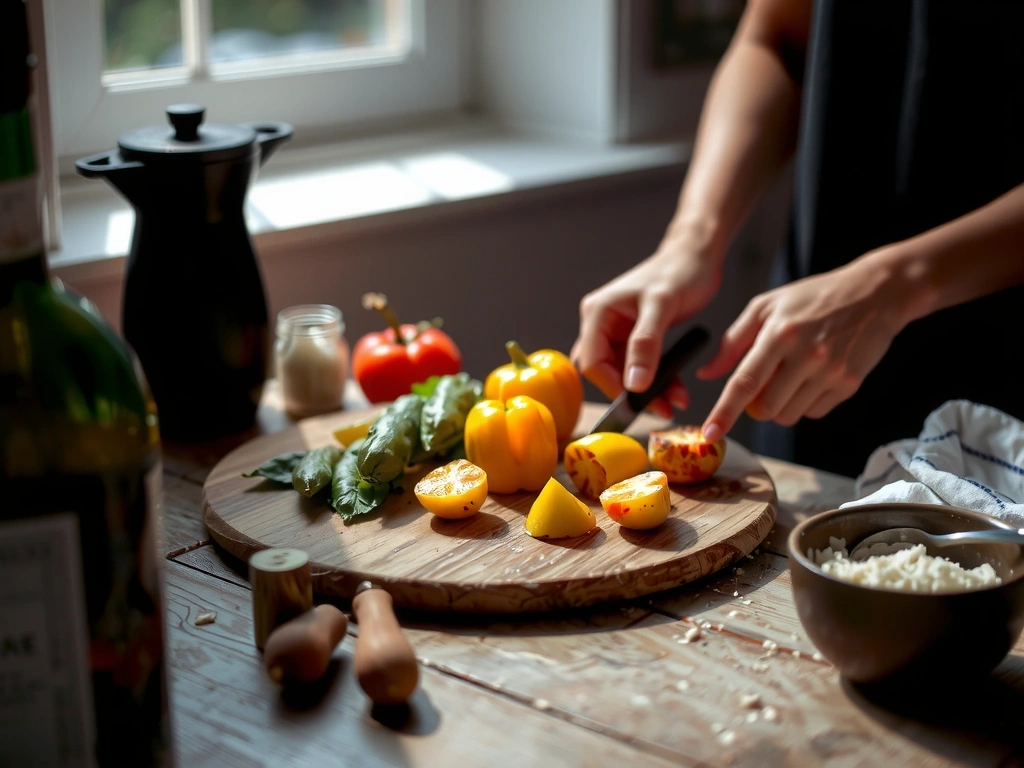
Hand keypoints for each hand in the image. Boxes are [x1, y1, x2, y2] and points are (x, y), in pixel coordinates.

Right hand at [572, 243, 721, 417]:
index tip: (640, 401)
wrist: (697, 257)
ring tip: (675, 399)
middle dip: (632, 392)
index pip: (592, 362)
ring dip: (648, 389)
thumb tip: (634, 384)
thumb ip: (645, 344)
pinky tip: (676, 389)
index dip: (613, 386)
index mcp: (598, 312)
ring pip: (623, 373)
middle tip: (661, 407)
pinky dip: (656, 380)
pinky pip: (638, 367)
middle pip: (604, 371)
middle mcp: (600, 323)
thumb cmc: (680, 272)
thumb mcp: (662, 307)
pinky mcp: (633, 338)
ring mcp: (616, 331)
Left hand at [698, 252, 911, 440]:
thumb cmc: (814, 297)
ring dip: (779, 405)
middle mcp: (806, 356)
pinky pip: (813, 413)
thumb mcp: (766, 306)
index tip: (710, 434)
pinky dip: (804, 403)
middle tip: (764, 382)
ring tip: (790, 375)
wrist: (874, 294)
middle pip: (765, 408)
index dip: (724, 412)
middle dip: (755, 405)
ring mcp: (830, 373)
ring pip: (788, 416)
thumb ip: (732, 342)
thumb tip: (706, 374)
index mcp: (780, 333)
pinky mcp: (849, 385)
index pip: (745, 383)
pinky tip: (811, 377)